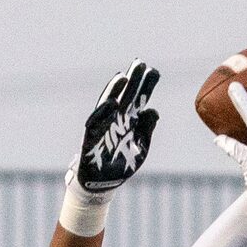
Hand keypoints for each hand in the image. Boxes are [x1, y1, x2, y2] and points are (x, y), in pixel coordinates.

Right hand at [76, 61, 159, 195]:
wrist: (103, 183)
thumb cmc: (122, 163)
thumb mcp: (141, 147)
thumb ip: (147, 130)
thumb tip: (153, 110)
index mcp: (130, 121)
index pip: (139, 99)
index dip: (146, 86)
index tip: (154, 71)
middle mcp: (116, 119)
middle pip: (125, 96)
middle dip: (132, 81)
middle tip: (140, 64)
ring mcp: (104, 126)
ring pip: (109, 103)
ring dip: (115, 90)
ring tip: (124, 77)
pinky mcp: (92, 137)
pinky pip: (97, 122)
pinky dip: (104, 112)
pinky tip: (113, 102)